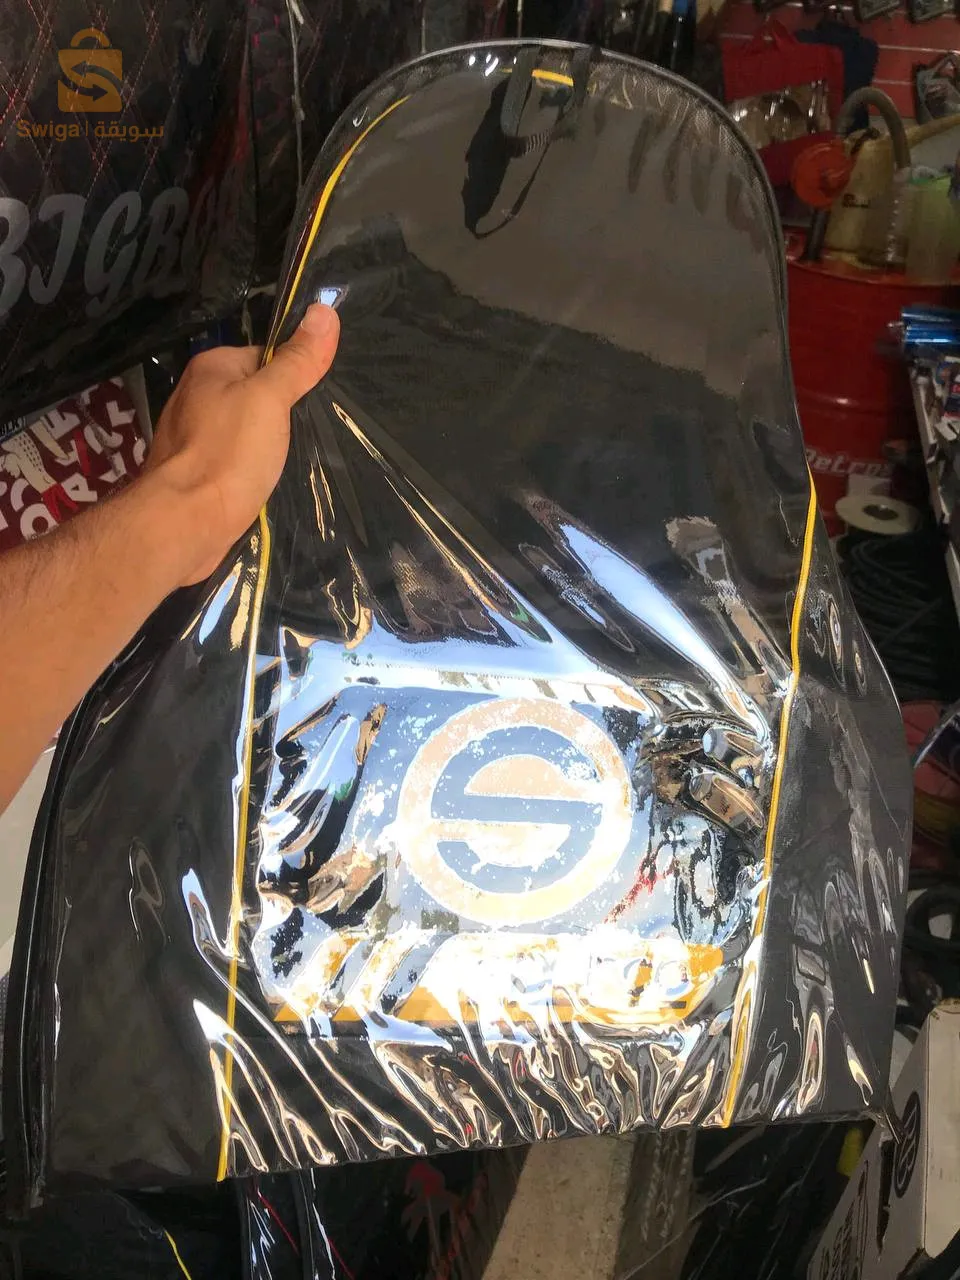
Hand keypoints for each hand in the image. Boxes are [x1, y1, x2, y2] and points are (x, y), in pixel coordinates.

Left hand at [147, 303, 339, 585]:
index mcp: (210, 368)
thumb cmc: (227, 454)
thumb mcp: (271, 399)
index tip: (312, 402)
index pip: (265, 356)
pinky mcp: (197, 473)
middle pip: (255, 395)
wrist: (185, 524)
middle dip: (281, 415)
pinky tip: (265, 484)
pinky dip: (251, 470)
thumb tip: (325, 311)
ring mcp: (193, 437)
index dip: (293, 377)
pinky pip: (235, 461)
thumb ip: (297, 360)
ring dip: (267, 446)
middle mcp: (196, 396)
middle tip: (306, 435)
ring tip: (288, 462)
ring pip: (246, 431)